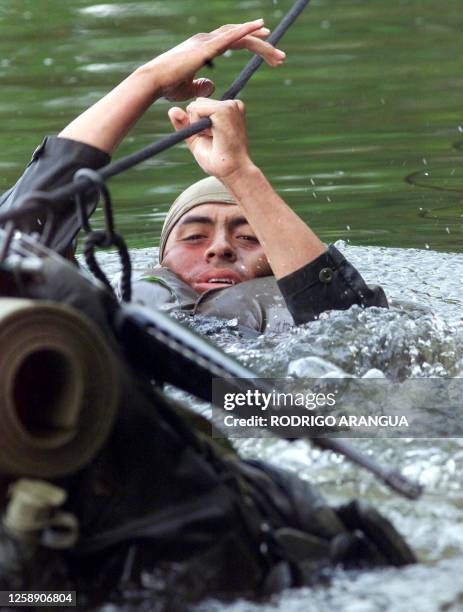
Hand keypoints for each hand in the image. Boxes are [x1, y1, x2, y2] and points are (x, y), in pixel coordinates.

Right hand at [146, 20, 285, 101]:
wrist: (154, 83)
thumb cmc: (167, 87)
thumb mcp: (189, 89)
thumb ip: (201, 86)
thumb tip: (211, 85)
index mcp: (204, 48)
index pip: (233, 42)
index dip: (252, 44)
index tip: (268, 53)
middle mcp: (207, 40)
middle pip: (241, 38)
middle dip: (263, 46)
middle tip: (280, 58)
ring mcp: (207, 41)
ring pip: (240, 36)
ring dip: (261, 42)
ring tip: (278, 53)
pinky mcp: (206, 46)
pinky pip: (231, 36)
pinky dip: (246, 30)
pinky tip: (261, 26)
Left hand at [168, 98, 252, 178]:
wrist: (231, 171)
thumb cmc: (218, 159)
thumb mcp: (196, 138)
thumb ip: (184, 124)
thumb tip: (172, 110)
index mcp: (229, 109)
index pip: (201, 106)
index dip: (199, 124)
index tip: (214, 138)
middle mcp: (232, 104)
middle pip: (197, 103)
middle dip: (197, 122)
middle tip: (214, 138)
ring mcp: (229, 105)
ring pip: (195, 105)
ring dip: (198, 124)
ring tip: (215, 137)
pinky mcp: (223, 109)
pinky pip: (195, 109)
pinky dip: (197, 124)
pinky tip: (213, 134)